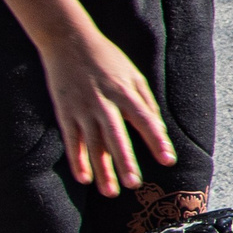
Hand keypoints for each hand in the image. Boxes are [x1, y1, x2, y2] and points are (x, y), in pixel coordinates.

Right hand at [42, 27, 175, 195]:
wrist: (67, 40)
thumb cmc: (106, 58)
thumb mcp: (132, 73)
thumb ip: (145, 100)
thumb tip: (157, 127)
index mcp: (124, 91)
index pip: (144, 119)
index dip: (156, 140)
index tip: (168, 159)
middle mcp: (103, 102)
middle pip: (116, 136)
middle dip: (125, 161)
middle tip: (134, 184)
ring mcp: (81, 109)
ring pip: (92, 144)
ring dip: (101, 169)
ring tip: (110, 192)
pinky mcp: (65, 112)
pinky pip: (72, 140)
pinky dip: (77, 159)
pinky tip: (84, 177)